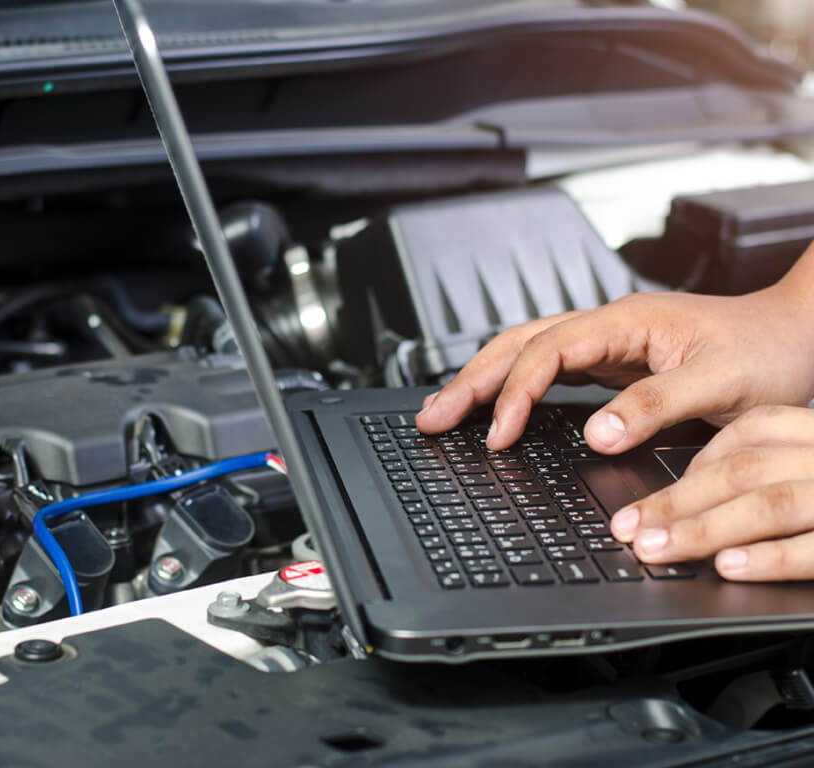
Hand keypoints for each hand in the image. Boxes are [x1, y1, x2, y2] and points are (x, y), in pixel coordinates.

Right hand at [414, 284, 813, 452]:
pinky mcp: (613, 361)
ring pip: (525, 352)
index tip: (499, 437)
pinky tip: (499, 405)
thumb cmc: (769, 351)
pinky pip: (547, 369)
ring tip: (446, 408)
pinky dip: (513, 388)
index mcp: (625, 322)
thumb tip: (595, 433)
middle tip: (431, 416)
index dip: (515, 394)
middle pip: (518, 344)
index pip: (547, 352)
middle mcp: (608, 326)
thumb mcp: (721, 383)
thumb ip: (655, 406)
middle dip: (470, 380)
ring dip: (482, 380)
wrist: (799, 334)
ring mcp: (607, 342)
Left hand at [608, 405, 813, 580]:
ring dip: (705, 529)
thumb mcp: (811, 462)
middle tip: (628, 528)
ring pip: (770, 503)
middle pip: (745, 469)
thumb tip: (686, 486)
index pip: (752, 431)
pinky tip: (725, 567)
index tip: (652, 493)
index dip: (693, 464)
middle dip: (677, 501)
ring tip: (658, 548)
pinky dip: (767, 558)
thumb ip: (764, 471)